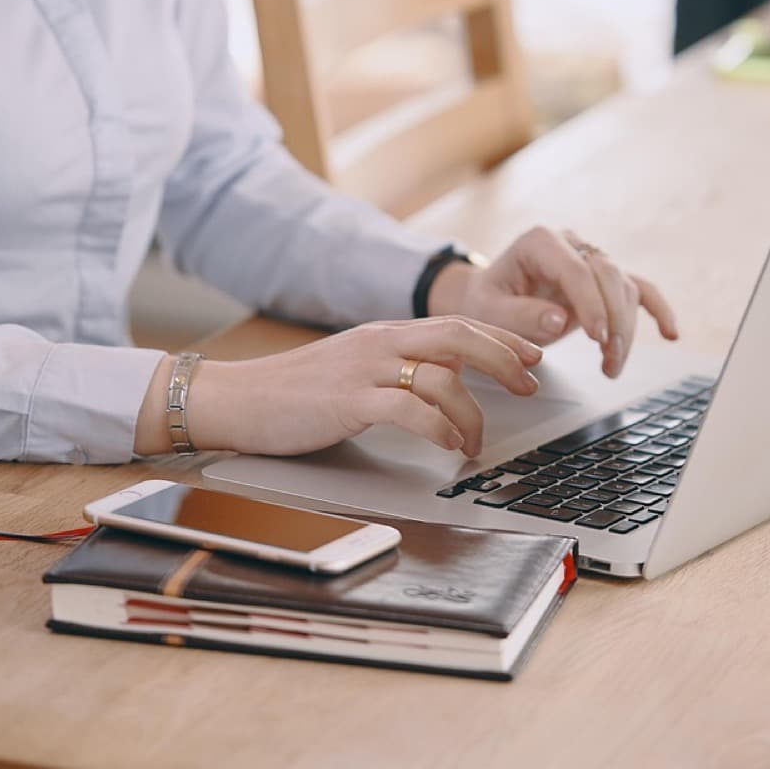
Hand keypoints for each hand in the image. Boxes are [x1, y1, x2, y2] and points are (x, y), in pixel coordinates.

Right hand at [133, 317, 542, 458]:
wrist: (237, 399)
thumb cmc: (293, 393)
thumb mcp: (355, 369)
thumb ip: (399, 368)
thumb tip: (448, 380)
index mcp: (384, 333)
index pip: (456, 323)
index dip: (500, 338)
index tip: (532, 355)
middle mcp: (379, 342)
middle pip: (460, 336)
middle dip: (504, 359)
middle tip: (531, 384)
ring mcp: (364, 369)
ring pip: (442, 377)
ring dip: (472, 413)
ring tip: (476, 443)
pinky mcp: (349, 401)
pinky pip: (410, 409)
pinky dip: (439, 428)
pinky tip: (449, 446)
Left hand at [427, 226, 677, 377]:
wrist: (489, 299)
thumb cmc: (487, 302)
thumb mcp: (490, 312)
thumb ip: (520, 315)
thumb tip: (559, 319)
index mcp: (539, 242)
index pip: (576, 269)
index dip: (591, 303)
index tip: (596, 337)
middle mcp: (570, 244)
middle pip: (608, 276)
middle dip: (614, 320)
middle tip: (609, 358)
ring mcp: (590, 259)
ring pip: (624, 288)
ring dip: (625, 329)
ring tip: (611, 365)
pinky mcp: (603, 280)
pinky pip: (639, 289)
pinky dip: (657, 310)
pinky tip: (671, 333)